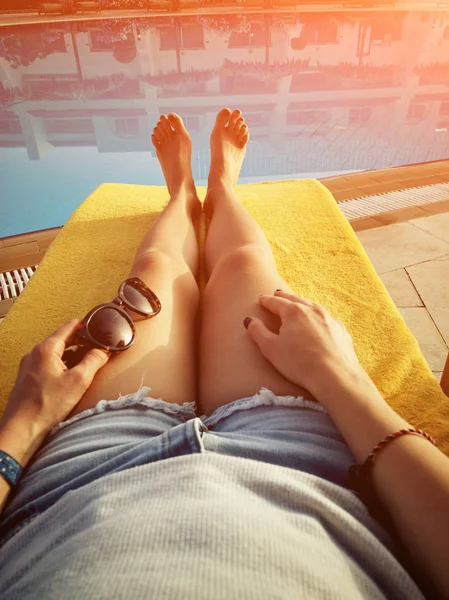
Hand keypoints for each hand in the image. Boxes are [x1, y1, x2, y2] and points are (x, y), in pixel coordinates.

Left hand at [1, 320, 109, 434]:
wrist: (21, 430)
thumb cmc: (47, 405)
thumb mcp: (78, 381)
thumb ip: (93, 361)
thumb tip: (103, 350)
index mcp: (46, 349)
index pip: (69, 327)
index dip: (87, 325)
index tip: (100, 328)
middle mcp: (35, 353)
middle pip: (62, 339)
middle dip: (81, 342)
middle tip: (98, 347)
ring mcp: (29, 366)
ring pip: (56, 352)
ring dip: (72, 355)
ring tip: (88, 362)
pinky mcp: (29, 378)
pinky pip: (48, 364)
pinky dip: (62, 365)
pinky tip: (71, 376)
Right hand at [244, 290, 362, 398]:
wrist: (335, 376)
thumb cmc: (299, 363)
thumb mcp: (271, 348)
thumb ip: (258, 332)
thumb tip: (250, 320)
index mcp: (294, 312)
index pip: (276, 302)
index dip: (267, 300)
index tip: (261, 299)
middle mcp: (313, 310)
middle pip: (295, 299)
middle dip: (284, 297)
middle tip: (277, 293)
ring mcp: (330, 319)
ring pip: (313, 306)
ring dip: (303, 304)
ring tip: (297, 304)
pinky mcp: (341, 331)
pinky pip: (327, 319)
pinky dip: (319, 318)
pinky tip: (319, 323)